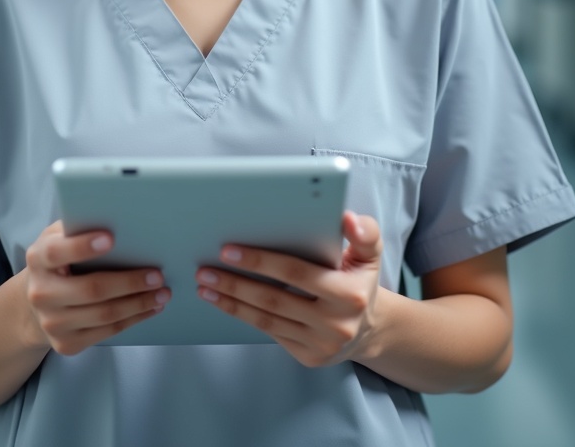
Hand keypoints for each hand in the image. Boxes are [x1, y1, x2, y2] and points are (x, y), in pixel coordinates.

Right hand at [25, 221, 170, 354]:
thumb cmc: (59, 259)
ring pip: (104, 315)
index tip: (111, 238)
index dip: (82, 246)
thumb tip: (120, 218)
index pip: (57, 252)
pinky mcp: (66, 344)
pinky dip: (133, 319)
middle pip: (90, 289)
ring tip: (163, 293)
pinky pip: (107, 332)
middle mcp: (41, 293)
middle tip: (158, 274)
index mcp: (38, 258)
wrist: (36, 301)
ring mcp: (52, 322)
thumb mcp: (59, 236)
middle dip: (128, 282)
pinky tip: (151, 308)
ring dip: (138, 304)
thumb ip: (79, 226)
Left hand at [195, 211, 381, 367]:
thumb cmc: (360, 280)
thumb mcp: (370, 253)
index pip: (295, 273)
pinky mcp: (308, 357)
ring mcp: (320, 344)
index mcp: (348, 293)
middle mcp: (335, 323)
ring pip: (267, 320)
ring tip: (205, 286)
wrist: (369, 328)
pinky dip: (244, 316)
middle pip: (274, 299)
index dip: (260, 261)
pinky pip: (270, 332)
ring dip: (232, 302)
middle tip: (204, 269)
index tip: (228, 250)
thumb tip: (347, 218)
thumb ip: (364, 232)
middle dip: (235, 283)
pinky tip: (224, 302)